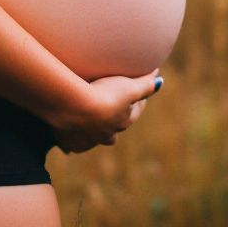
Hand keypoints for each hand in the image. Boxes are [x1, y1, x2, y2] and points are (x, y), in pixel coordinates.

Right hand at [47, 70, 162, 154]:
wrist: (74, 106)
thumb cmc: (104, 94)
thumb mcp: (129, 87)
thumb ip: (145, 85)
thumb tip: (160, 82)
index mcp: (122, 122)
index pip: (133, 114)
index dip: (135, 104)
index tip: (134, 96)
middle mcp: (106, 135)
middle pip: (112, 134)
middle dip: (111, 126)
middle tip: (106, 113)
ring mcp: (87, 141)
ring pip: (92, 140)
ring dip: (90, 133)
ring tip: (84, 123)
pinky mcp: (69, 143)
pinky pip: (71, 145)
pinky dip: (71, 139)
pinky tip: (66, 134)